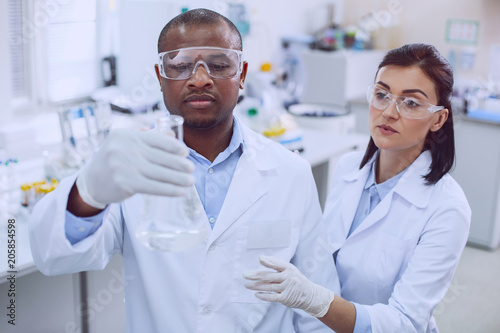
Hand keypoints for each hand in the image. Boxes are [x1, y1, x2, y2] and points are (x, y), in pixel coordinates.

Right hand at [76, 129, 194, 208]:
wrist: (91, 181)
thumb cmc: (115, 161)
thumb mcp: (125, 144)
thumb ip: (147, 138)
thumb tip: (173, 136)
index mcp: (126, 135)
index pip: (156, 138)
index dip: (173, 146)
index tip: (185, 152)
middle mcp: (123, 148)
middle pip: (160, 157)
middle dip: (179, 164)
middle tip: (191, 168)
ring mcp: (123, 166)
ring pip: (159, 173)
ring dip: (178, 178)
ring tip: (190, 181)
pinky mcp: (125, 183)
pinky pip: (153, 187)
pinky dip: (169, 190)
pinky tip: (180, 192)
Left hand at [243, 255, 333, 317]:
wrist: (310, 295)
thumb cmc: (296, 279)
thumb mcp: (290, 269)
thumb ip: (277, 265)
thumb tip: (262, 258)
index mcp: (289, 268)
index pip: (278, 264)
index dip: (269, 261)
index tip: (260, 259)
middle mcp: (288, 278)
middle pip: (269, 276)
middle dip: (255, 275)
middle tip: (245, 275)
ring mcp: (287, 288)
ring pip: (268, 287)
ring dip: (255, 286)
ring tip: (246, 284)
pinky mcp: (285, 298)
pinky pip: (272, 297)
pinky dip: (264, 296)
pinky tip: (256, 294)